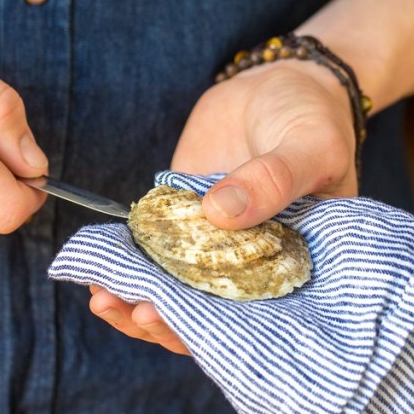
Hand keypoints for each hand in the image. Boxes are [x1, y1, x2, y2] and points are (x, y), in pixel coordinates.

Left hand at [88, 60, 359, 353]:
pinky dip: (127, 259)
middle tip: (132, 310)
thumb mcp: (311, 145)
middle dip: (166, 321)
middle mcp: (252, 264)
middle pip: (207, 313)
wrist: (280, 82)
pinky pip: (152, 247)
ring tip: (103, 297)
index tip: (175, 323)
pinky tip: (99, 263)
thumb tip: (219, 213)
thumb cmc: (314, 118)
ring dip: (137, 297)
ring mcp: (213, 242)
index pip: (256, 320)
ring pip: (173, 287)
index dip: (215, 331)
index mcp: (294, 265)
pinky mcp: (182, 216)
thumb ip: (273, 179)